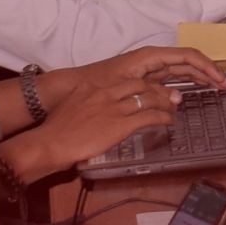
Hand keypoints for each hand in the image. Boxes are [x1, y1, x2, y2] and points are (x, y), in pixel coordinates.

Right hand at [0, 51, 218, 183]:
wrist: (51, 142)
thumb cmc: (57, 130)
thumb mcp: (73, 107)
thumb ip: (87, 103)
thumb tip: (95, 110)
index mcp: (95, 88)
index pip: (128, 81)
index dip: (145, 85)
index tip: (154, 91)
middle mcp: (107, 92)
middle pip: (142, 86)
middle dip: (160, 91)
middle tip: (171, 97)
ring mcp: (115, 107)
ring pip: (150, 99)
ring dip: (165, 103)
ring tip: (174, 109)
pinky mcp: (122, 123)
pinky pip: (150, 116)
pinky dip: (163, 118)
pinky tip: (169, 122)